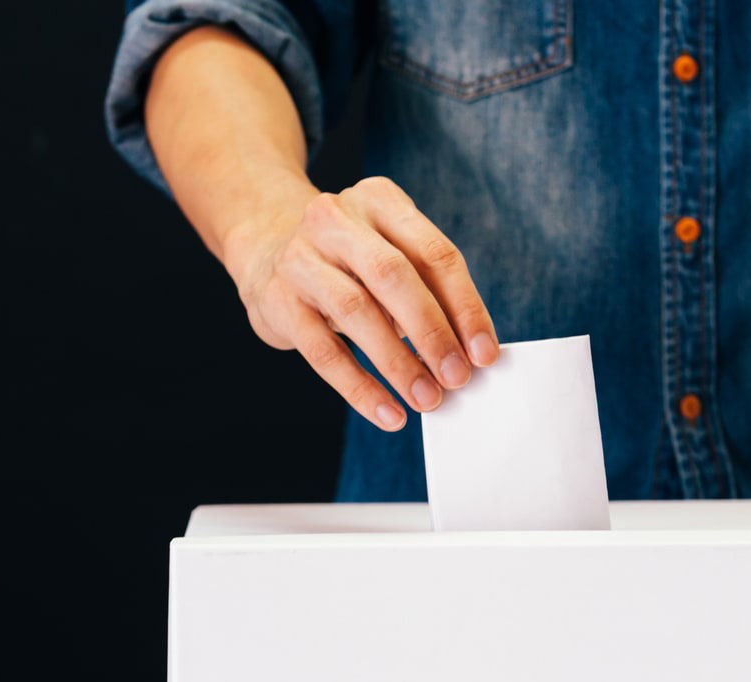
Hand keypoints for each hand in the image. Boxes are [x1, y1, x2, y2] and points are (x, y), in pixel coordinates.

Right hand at [224, 176, 499, 430]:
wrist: (265, 247)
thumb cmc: (347, 258)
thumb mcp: (386, 250)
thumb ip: (425, 288)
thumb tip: (467, 352)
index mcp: (378, 200)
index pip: (434, 253)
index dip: (465, 307)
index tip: (485, 353)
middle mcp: (335, 220)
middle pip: (394, 275)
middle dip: (433, 332)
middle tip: (458, 377)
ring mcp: (300, 258)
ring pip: (356, 311)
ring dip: (398, 362)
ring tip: (426, 398)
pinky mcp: (276, 300)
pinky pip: (323, 352)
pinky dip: (359, 387)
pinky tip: (387, 412)